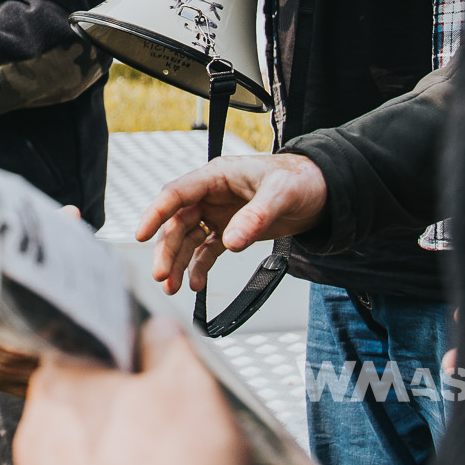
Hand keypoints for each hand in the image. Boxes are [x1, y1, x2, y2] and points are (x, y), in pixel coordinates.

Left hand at [12, 319, 247, 464]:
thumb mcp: (190, 386)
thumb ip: (167, 345)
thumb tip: (157, 332)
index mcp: (57, 386)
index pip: (76, 349)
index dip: (114, 356)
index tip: (140, 367)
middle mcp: (35, 434)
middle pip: (74, 401)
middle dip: (111, 406)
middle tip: (153, 419)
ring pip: (74, 447)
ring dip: (106, 448)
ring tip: (151, 459)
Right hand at [138, 154, 327, 294]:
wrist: (323, 192)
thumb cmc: (300, 181)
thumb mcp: (279, 195)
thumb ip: (254, 218)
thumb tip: (231, 242)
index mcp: (216, 176)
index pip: (177, 193)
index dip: (156, 213)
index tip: (141, 234)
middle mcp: (211, 195)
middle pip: (177, 221)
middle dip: (166, 249)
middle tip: (162, 275)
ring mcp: (218, 213)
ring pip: (187, 239)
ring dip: (179, 262)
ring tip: (173, 287)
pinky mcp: (229, 230)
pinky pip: (206, 250)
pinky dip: (199, 268)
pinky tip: (197, 284)